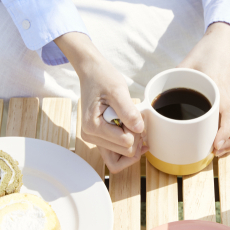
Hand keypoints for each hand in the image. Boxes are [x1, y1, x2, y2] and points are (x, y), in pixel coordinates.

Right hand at [55, 32, 147, 172]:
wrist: (92, 73)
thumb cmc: (102, 78)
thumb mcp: (118, 90)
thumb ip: (128, 111)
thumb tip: (139, 129)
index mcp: (93, 127)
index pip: (126, 144)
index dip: (137, 131)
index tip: (135, 116)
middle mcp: (90, 136)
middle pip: (124, 153)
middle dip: (135, 138)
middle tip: (134, 118)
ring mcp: (93, 138)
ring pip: (120, 156)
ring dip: (131, 141)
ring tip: (131, 121)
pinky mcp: (98, 137)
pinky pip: (115, 153)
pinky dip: (127, 143)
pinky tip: (133, 130)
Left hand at [178, 23, 229, 157]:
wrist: (225, 42)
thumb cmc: (206, 53)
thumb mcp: (185, 65)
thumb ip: (170, 81)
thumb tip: (151, 98)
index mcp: (220, 89)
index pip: (227, 115)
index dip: (223, 133)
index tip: (214, 145)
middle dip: (229, 142)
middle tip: (214, 150)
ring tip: (221, 148)